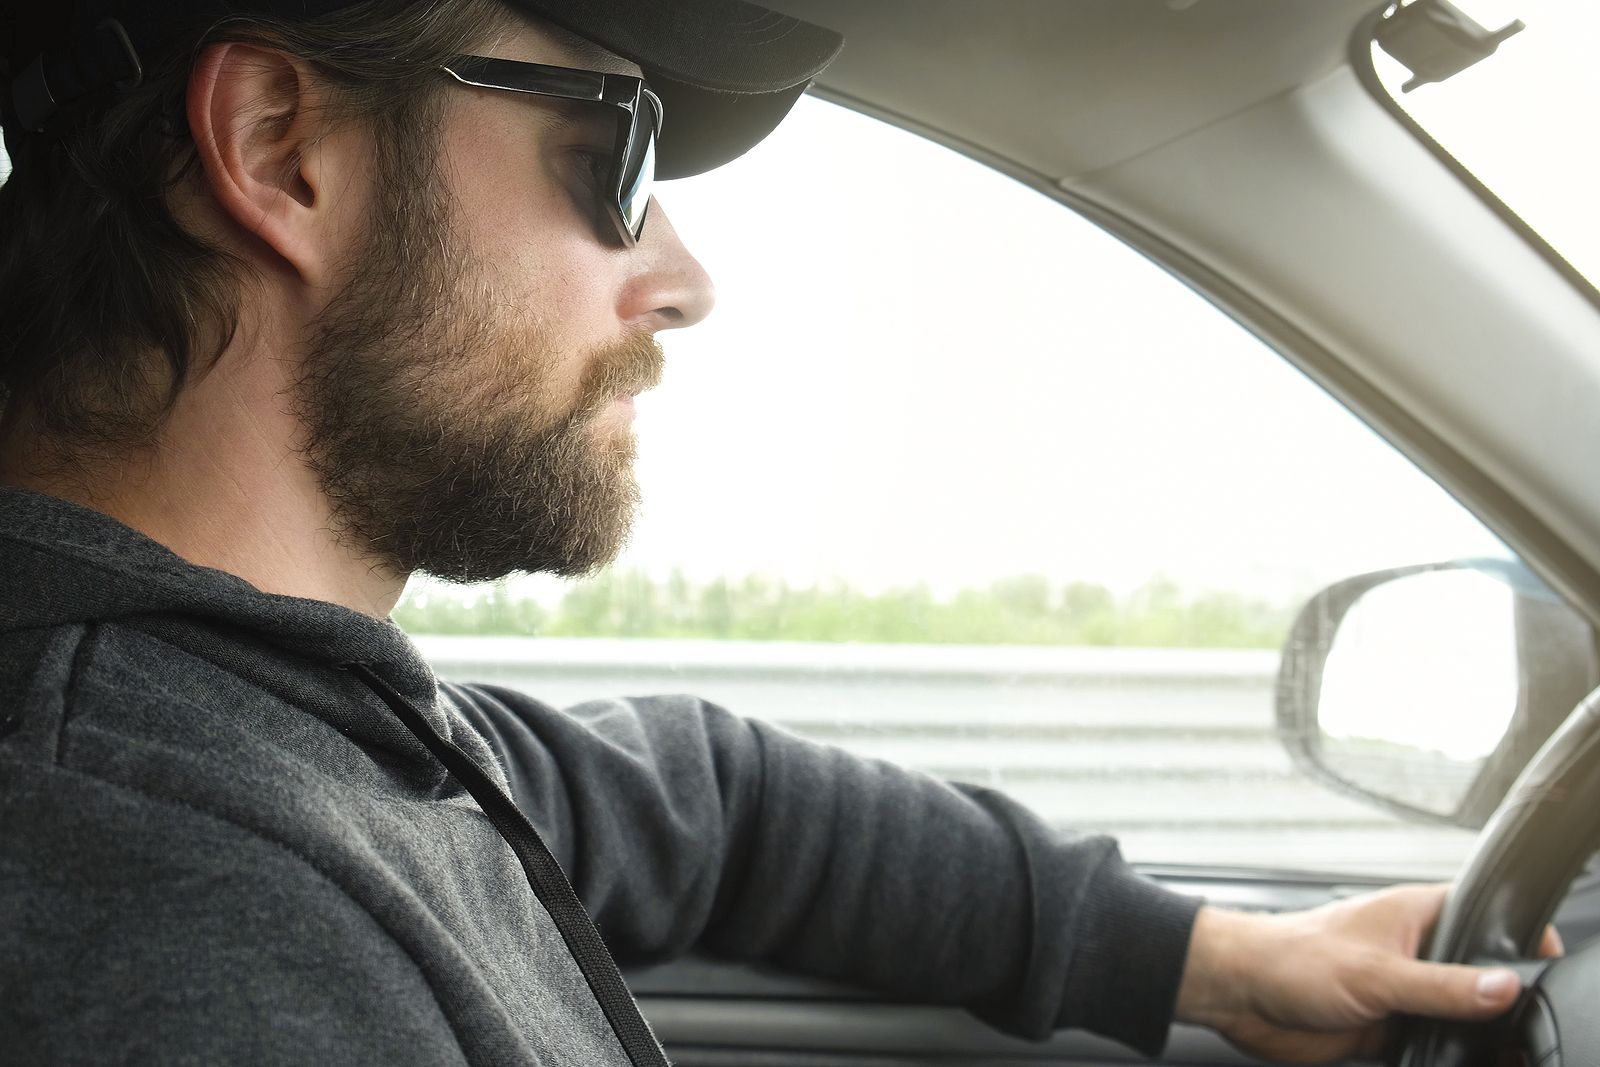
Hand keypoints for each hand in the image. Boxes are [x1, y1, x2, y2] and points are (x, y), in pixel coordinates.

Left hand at [1174, 883, 1562, 1062]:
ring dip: (1472, 1033)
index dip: (1519, 939)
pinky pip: (1433, 1044)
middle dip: (1499, 1000)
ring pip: (1458, 1016)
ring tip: (1493, 1050)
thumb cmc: (1290, 956)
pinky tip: (1454, 1060)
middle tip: (1521, 1026)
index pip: (1485, 918)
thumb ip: (1443, 986)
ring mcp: (1402, 991)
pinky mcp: (1388, 1028)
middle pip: (1477, 975)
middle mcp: (1413, 952)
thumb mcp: (1377, 973)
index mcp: (1415, 915)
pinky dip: (1446, 1055)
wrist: (1239, 993)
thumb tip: (1504, 989)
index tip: (1544, 966)